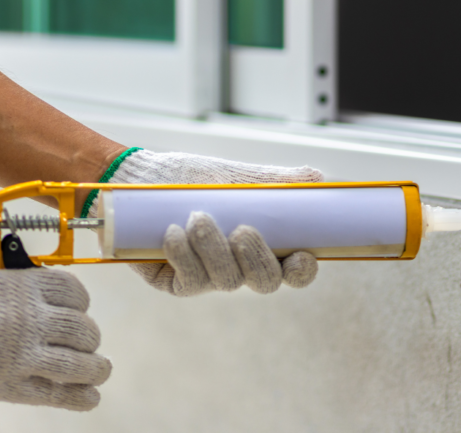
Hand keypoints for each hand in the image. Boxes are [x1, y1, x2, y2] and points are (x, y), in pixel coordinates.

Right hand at [0, 265, 110, 410]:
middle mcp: (29, 319)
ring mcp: (19, 354)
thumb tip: (14, 290)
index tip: (77, 311)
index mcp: (21, 287)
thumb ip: (2, 287)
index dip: (81, 303)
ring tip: (100, 371)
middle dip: (88, 338)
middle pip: (82, 329)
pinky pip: (54, 394)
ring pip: (77, 363)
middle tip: (85, 346)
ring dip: (95, 368)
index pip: (73, 291)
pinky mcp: (4, 385)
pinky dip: (78, 397)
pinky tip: (91, 398)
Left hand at [90, 149, 321, 294]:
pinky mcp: (177, 283)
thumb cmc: (191, 176)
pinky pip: (190, 281)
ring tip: (197, 217)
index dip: (303, 271)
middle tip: (242, 230)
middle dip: (258, 259)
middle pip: (266, 282)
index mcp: (264, 244)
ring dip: (214, 250)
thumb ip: (276, 181)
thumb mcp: (237, 176)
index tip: (301, 255)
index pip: (295, 270)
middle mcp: (240, 266)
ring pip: (226, 281)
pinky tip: (172, 233)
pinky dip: (183, 256)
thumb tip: (318, 178)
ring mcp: (209, 278)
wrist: (142, 178)